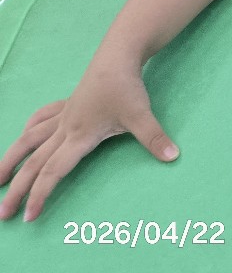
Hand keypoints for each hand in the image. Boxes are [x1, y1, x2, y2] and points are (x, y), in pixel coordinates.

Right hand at [0, 64, 177, 221]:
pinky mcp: (67, 104)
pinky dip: (30, 130)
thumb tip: (174, 156)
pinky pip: (41, 120)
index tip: (29, 216)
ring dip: (11, 161)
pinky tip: (24, 135)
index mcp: (78, 137)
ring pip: (28, 141)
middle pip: (34, 163)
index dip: (39, 195)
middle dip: (16, 190)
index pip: (53, 172)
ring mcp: (63, 116)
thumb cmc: (127, 86)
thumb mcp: (142, 115)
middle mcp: (64, 129)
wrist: (117, 56)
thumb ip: (155, 138)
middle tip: (2, 214)